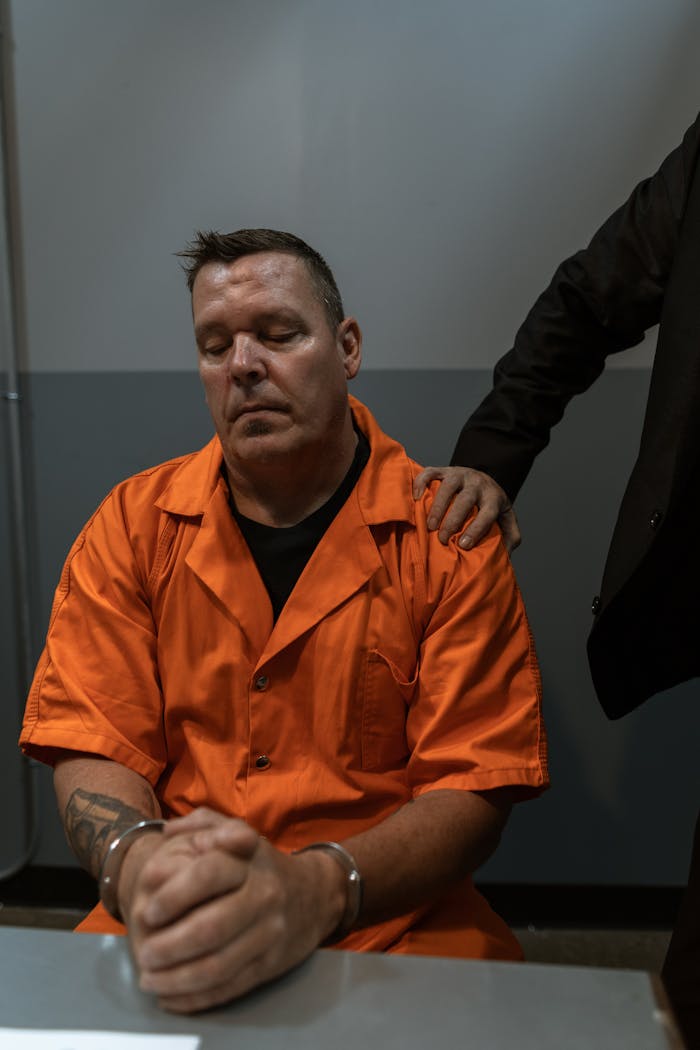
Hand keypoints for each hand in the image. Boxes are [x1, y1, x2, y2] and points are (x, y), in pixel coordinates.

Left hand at [120, 809, 344, 1013]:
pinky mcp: (270, 965)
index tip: (148, 911)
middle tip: (143, 953)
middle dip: (169, 946)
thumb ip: (202, 823)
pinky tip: (170, 997)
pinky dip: (196, 998)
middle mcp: (263, 895)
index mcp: (249, 859)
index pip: (208, 874)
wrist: (313, 894)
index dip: (173, 895)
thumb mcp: (236, 831)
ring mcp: (269, 933)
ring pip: (218, 965)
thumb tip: (169, 830)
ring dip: (176, 978)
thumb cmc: (258, 864)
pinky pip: (230, 987)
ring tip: (149, 979)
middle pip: (211, 927)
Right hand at [413, 466, 520, 552]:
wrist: (484, 479)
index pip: (487, 512)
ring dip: (438, 507)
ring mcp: (460, 474)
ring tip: (430, 526)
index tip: (464, 545)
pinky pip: (431, 472)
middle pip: (465, 500)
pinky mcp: (444, 470)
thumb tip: (505, 557)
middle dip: (453, 520)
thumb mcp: (506, 520)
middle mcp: (477, 483)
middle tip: (443, 539)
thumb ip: (511, 537)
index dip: (476, 528)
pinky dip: (421, 483)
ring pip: (448, 486)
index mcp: (493, 497)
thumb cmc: (491, 505)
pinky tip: (416, 498)